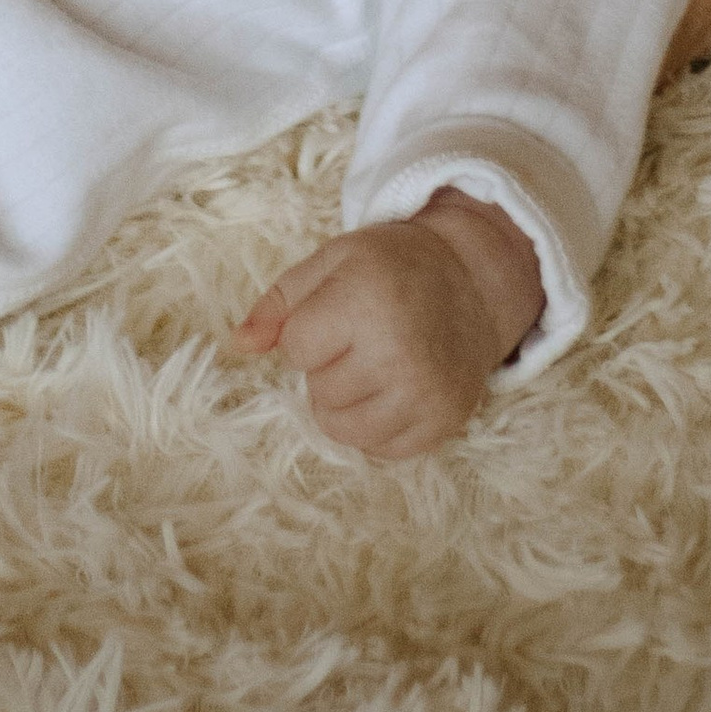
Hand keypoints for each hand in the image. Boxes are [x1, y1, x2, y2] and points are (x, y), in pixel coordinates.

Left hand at [234, 190, 544, 457]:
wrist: (471, 279)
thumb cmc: (391, 266)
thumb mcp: (332, 260)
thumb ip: (278, 303)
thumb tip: (239, 345)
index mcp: (365, 301)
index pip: (296, 349)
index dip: (308, 332)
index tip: (338, 313)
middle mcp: (397, 353)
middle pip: (320, 392)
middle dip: (329, 367)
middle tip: (361, 338)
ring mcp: (424, 394)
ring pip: (344, 430)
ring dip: (346, 403)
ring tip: (371, 367)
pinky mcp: (444, 423)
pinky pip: (382, 450)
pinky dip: (378, 425)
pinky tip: (394, 389)